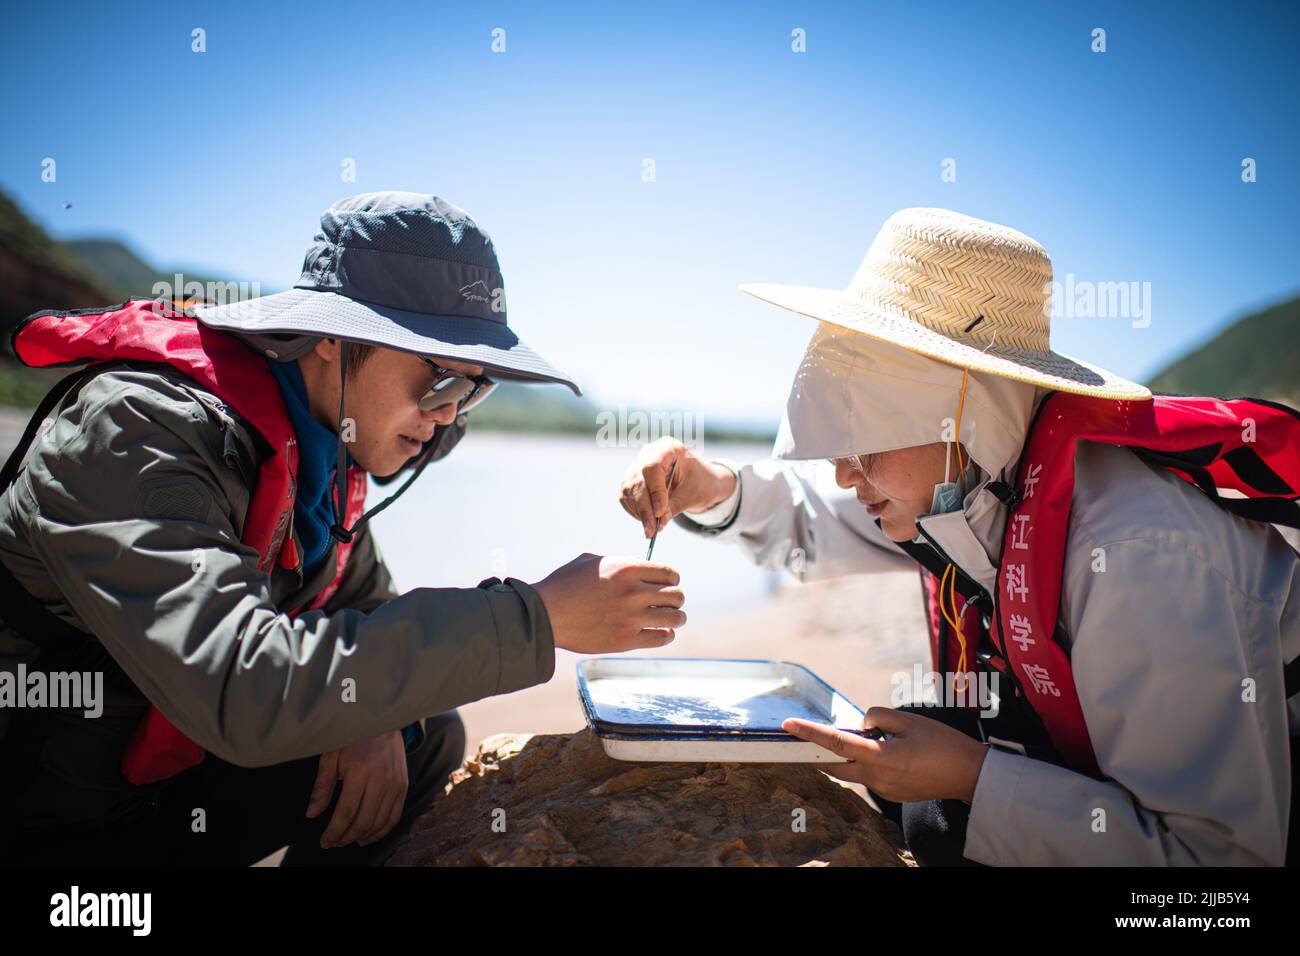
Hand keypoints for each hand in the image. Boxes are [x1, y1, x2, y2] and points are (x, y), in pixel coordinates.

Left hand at [306, 730, 408, 847]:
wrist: (383, 721)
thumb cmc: (353, 737)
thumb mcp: (332, 756)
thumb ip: (322, 786)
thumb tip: (312, 813)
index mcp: (360, 771)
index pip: (346, 812)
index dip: (334, 831)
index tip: (324, 841)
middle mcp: (381, 779)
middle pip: (363, 821)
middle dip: (346, 837)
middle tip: (334, 842)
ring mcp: (395, 784)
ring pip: (379, 822)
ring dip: (362, 837)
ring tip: (348, 840)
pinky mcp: (403, 786)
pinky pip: (394, 816)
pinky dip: (381, 830)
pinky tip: (368, 835)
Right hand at [532, 553, 685, 652]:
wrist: (546, 614)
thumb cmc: (565, 584)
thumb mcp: (592, 562)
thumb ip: (619, 562)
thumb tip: (638, 566)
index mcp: (627, 569)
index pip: (670, 573)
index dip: (672, 579)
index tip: (668, 584)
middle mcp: (634, 592)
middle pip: (676, 596)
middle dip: (675, 598)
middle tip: (668, 602)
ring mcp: (631, 618)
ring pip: (675, 618)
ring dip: (676, 618)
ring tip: (671, 618)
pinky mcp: (625, 640)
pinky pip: (661, 638)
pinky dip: (665, 635)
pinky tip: (660, 632)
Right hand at [618, 437, 737, 537]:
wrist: (697, 481)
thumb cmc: (700, 482)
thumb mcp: (693, 493)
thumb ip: (675, 506)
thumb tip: (659, 523)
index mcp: (667, 448)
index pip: (652, 467)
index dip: (654, 491)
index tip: (660, 512)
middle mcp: (648, 454)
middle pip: (638, 481)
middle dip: (645, 509)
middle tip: (652, 531)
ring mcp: (637, 466)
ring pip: (629, 491)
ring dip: (639, 512)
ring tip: (652, 530)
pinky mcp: (631, 481)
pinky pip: (626, 497)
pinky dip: (635, 512)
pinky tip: (647, 521)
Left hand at [783, 707, 989, 803]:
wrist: (969, 775)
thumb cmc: (942, 743)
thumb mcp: (909, 720)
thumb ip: (877, 718)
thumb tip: (861, 725)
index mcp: (881, 758)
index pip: (836, 744)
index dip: (809, 733)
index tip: (788, 725)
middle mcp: (877, 779)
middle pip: (834, 765)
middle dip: (817, 750)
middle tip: (803, 734)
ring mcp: (883, 790)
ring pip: (849, 772)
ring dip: (844, 755)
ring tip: (859, 737)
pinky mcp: (890, 795)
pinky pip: (866, 776)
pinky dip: (863, 762)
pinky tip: (881, 749)